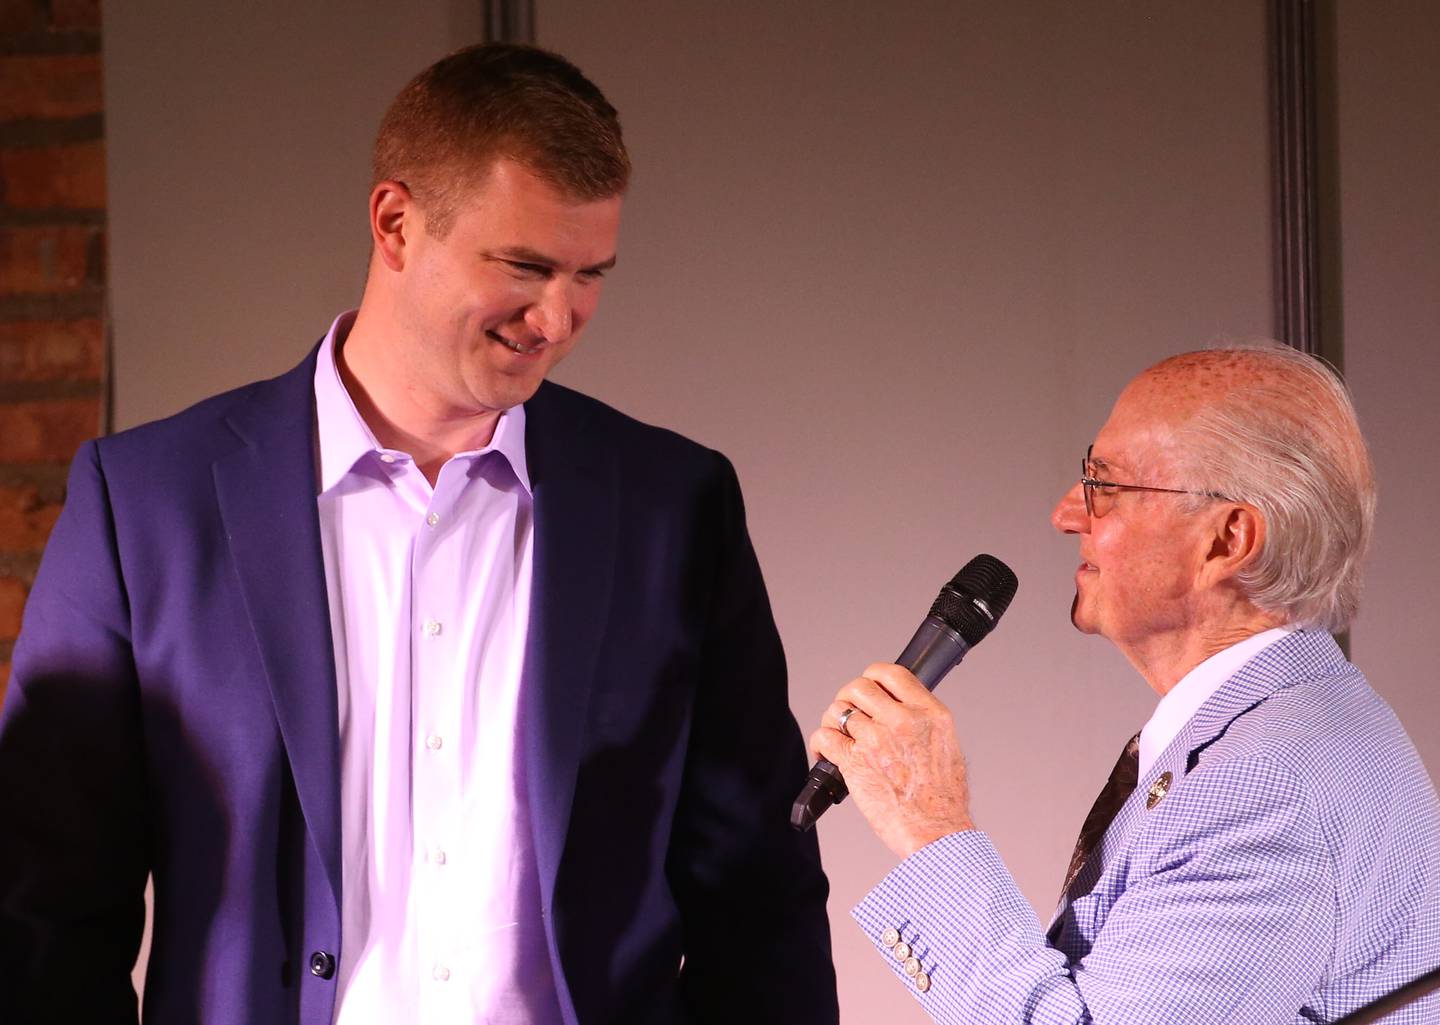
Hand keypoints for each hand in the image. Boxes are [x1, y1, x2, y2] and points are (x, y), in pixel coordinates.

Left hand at [809, 663, 974, 857]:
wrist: (937, 831)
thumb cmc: (945, 800)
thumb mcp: (948, 746)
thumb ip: (924, 723)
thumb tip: (902, 714)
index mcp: (930, 713)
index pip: (892, 674)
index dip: (873, 676)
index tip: (868, 687)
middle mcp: (902, 720)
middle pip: (859, 688)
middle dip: (848, 698)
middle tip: (848, 714)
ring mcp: (876, 739)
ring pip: (838, 711)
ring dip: (832, 722)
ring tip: (837, 736)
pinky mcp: (854, 761)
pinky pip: (824, 736)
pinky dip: (819, 743)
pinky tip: (825, 753)